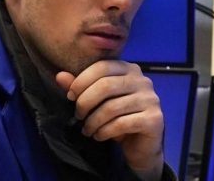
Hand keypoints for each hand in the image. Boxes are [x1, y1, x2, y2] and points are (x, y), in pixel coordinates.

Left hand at [56, 61, 164, 180]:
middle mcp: (143, 81)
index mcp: (130, 69)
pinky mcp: (154, 119)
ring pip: (112, 107)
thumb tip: (60, 76)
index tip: (70, 96)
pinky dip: (105, 132)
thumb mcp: (98, 102)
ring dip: (93, 121)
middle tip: (78, 115)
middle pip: (106, 85)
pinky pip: (122, 124)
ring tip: (87, 130)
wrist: (142, 145)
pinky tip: (99, 136)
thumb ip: (81, 87)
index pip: (102, 66)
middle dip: (85, 102)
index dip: (82, 80)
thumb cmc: (119, 118)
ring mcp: (151, 99)